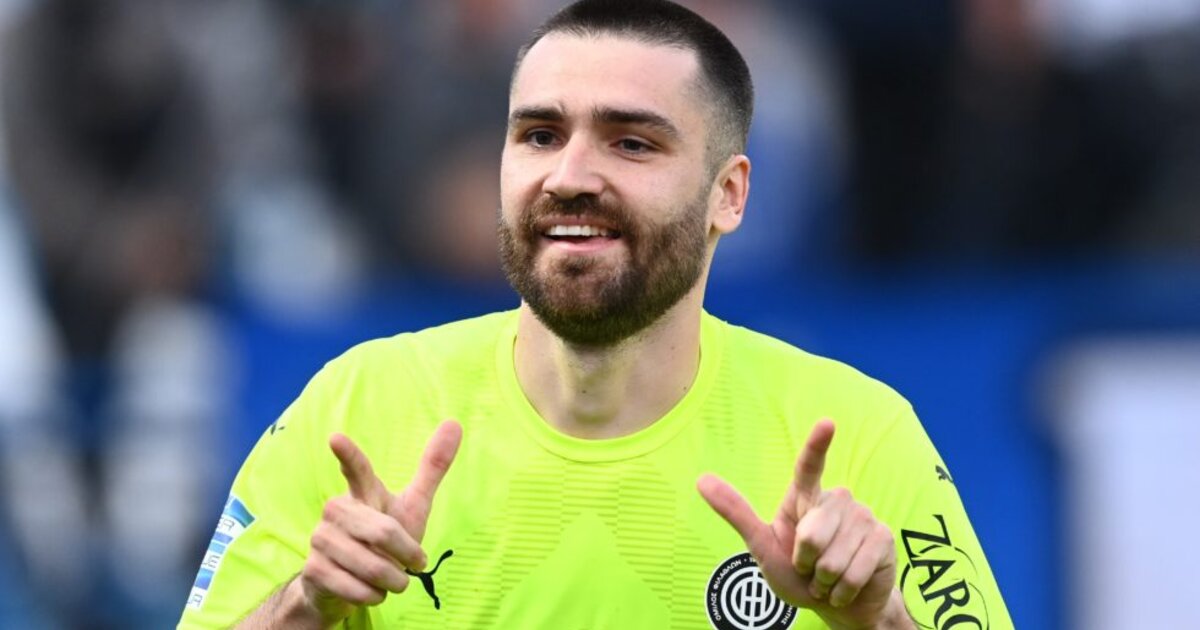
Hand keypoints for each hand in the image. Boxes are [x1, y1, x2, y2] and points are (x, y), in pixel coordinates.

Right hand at [298, 421, 461, 623]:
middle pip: (384, 532)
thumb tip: (455, 423)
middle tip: (408, 565)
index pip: (357, 471)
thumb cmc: (384, 540)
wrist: (343, 585)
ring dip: (391, 581)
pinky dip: (373, 596)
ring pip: (373, 566)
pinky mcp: (313, 568)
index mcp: (362, 493)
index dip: (348, 455)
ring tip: (388, 579)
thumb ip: (431, 468)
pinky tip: (367, 590)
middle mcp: (336, 511)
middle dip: (405, 556)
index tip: (336, 438)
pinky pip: (358, 589)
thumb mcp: (413, 506)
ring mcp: (321, 539)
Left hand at [698, 420, 902, 629]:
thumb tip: (701, 480)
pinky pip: (856, 570)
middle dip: (805, 563)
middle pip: (812, 534)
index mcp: (805, 498)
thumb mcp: (762, 546)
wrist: (840, 606)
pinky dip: (844, 589)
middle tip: (811, 569)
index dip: (817, 445)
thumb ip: (736, 513)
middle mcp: (837, 500)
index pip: (809, 468)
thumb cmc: (798, 574)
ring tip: (829, 577)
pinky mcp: (882, 538)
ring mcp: (863, 516)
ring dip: (825, 580)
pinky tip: (846, 587)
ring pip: (834, 558)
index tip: (827, 423)